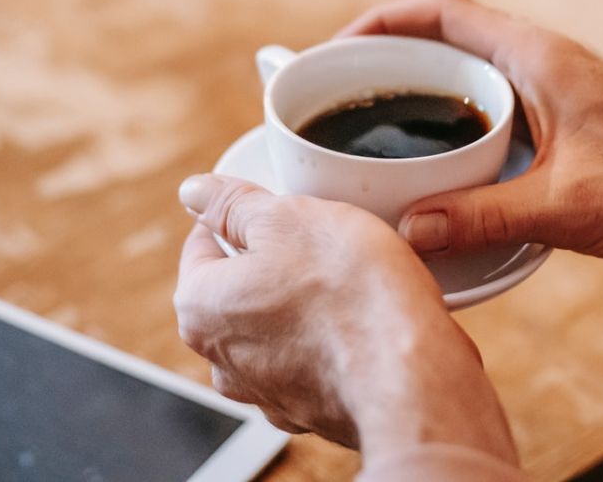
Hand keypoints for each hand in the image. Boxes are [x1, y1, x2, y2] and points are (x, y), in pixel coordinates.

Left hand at [172, 173, 516, 462]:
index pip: (203, 243)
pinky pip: (311, 361)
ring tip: (348, 281)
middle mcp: (221, 359)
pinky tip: (362, 323)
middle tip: (321, 240)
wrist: (408, 374)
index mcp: (201, 306)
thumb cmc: (349, 292)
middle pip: (238, 287)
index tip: (282, 209)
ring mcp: (265, 393)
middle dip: (273, 261)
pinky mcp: (309, 410)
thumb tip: (195, 192)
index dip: (245, 217)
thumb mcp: (288, 217)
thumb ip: (232, 203)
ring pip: (275, 326)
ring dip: (302, 304)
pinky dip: (329, 341)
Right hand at [339, 0, 602, 280]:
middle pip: (449, 37)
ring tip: (374, 127)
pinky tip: (436, 162)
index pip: (445, 12)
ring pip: (470, 71)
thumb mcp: (563, 206)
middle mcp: (544, 61)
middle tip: (342, 95)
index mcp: (539, 58)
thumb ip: (483, 215)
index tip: (337, 48)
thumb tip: (409, 228)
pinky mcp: (562, 118)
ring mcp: (555, 87)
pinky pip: (492, 102)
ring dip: (422, 88)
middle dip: (391, 57)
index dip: (383, 21)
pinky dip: (454, 118)